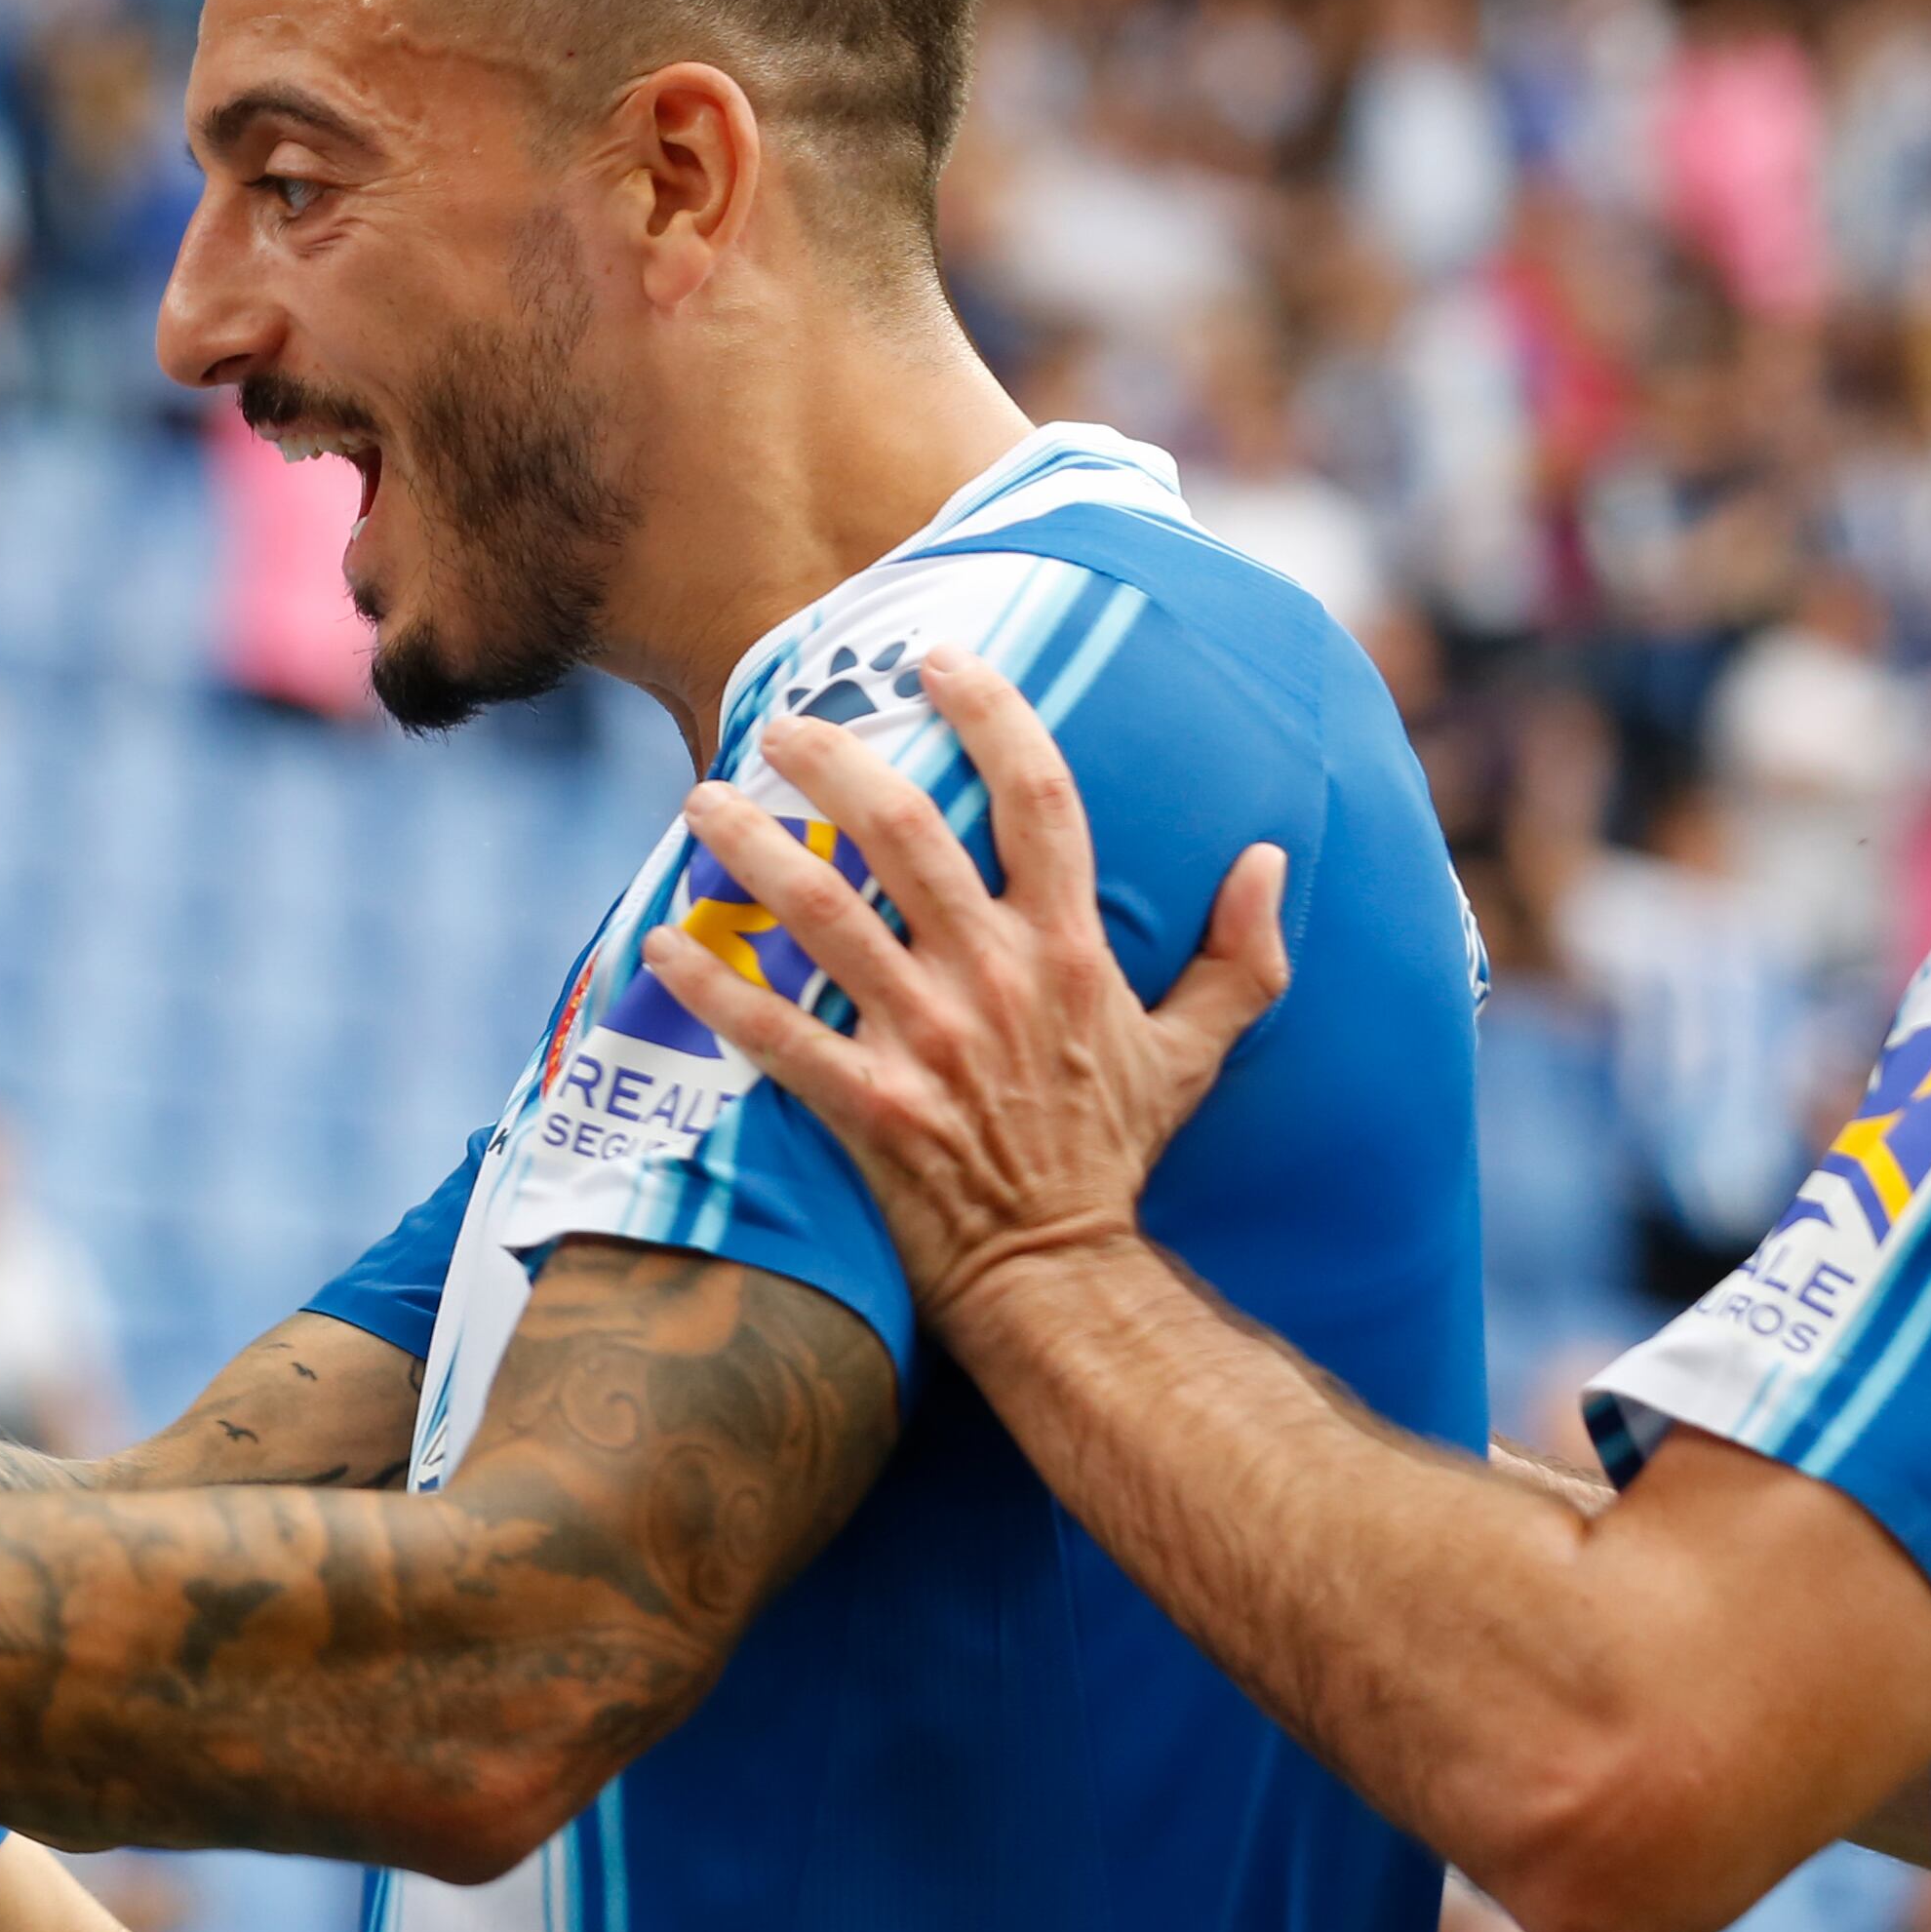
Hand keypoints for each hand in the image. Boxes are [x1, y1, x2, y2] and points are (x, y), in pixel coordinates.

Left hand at [637, 643, 1289, 1329]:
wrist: (1061, 1272)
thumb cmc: (1115, 1153)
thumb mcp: (1199, 1050)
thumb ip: (1243, 955)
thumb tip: (1272, 859)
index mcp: (1069, 949)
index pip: (1041, 798)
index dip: (992, 715)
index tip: (940, 659)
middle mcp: (994, 977)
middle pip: (907, 832)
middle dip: (838, 760)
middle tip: (782, 720)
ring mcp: (925, 1039)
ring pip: (824, 915)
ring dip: (754, 850)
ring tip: (703, 801)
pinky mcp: (866, 1102)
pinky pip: (774, 1031)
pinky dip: (713, 985)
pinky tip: (658, 943)